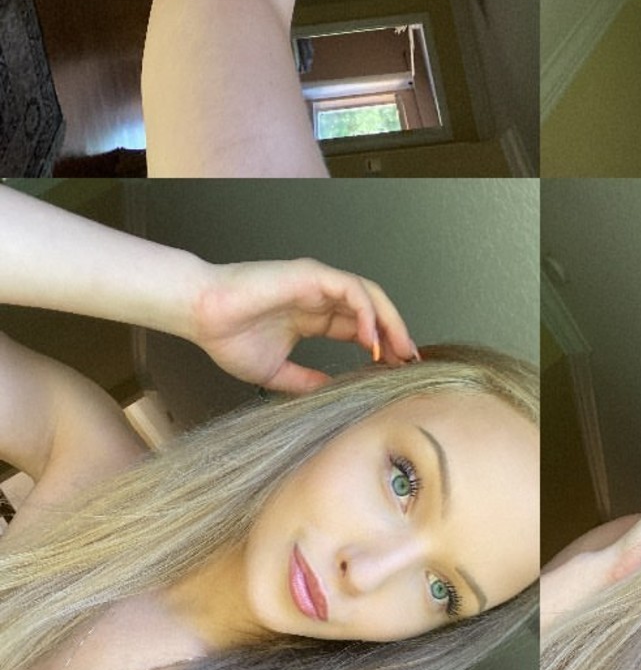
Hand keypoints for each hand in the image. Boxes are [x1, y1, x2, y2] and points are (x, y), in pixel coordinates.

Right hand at [187, 259, 417, 391]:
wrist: (202, 316)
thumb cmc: (228, 338)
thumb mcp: (278, 372)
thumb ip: (307, 382)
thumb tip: (333, 394)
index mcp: (313, 317)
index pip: (359, 328)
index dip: (381, 348)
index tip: (396, 372)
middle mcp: (320, 297)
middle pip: (372, 311)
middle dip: (395, 335)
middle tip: (409, 362)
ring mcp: (317, 284)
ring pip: (369, 296)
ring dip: (389, 323)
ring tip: (400, 351)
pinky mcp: (311, 275)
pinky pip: (351, 290)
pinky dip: (367, 313)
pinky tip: (371, 340)